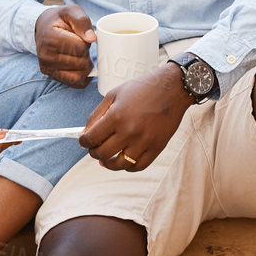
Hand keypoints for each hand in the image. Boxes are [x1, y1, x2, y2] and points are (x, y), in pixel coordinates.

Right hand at [34, 4, 96, 87]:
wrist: (43, 27)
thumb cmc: (59, 19)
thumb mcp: (71, 11)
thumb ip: (82, 21)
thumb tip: (92, 38)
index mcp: (49, 38)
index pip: (80, 47)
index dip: (86, 41)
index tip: (78, 35)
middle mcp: (45, 56)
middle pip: (81, 62)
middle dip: (85, 53)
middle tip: (78, 44)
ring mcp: (48, 68)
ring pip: (80, 75)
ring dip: (85, 64)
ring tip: (77, 53)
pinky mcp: (52, 76)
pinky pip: (76, 83)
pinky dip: (82, 75)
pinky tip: (79, 64)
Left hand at [79, 63, 193, 171]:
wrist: (172, 88)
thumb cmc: (143, 88)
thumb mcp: (113, 94)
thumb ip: (96, 115)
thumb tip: (85, 133)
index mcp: (116, 116)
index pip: (91, 138)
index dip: (84, 142)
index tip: (84, 141)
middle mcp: (129, 131)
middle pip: (102, 153)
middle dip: (94, 152)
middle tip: (94, 148)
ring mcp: (144, 141)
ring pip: (119, 164)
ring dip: (108, 163)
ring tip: (106, 159)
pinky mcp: (156, 147)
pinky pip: (138, 166)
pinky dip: (128, 167)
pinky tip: (124, 160)